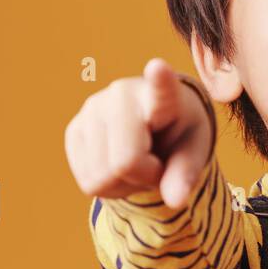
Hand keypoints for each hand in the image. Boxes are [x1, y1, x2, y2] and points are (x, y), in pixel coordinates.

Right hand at [64, 57, 214, 209]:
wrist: (153, 127)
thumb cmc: (178, 136)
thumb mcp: (194, 153)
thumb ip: (186, 175)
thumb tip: (175, 201)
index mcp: (164, 96)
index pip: (161, 90)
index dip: (160, 81)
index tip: (158, 67)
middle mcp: (121, 94)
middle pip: (125, 162)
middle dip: (145, 176)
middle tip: (157, 164)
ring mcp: (91, 109)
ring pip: (102, 177)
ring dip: (125, 183)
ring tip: (138, 162)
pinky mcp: (73, 130)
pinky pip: (88, 182)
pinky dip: (108, 186)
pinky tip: (118, 165)